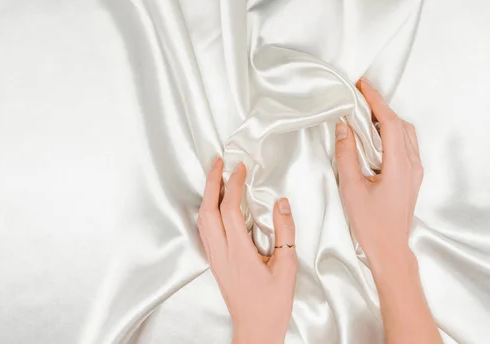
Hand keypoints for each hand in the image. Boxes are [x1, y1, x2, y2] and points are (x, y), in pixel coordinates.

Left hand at [197, 158, 297, 343]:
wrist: (255, 329)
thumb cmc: (272, 304)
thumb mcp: (287, 267)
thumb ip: (285, 233)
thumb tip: (282, 204)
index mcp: (238, 253)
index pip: (229, 210)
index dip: (233, 185)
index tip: (240, 168)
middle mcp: (221, 253)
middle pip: (207, 210)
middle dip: (211, 182)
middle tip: (218, 163)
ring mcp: (215, 258)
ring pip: (202, 219)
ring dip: (207, 195)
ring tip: (215, 177)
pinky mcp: (215, 262)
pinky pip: (205, 230)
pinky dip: (207, 210)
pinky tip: (215, 204)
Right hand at [335, 79, 440, 343]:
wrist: (390, 249)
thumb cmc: (370, 223)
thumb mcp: (352, 188)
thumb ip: (347, 155)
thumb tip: (343, 127)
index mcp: (400, 166)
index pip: (391, 123)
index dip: (376, 101)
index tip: (362, 85)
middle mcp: (412, 165)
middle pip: (401, 125)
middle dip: (381, 106)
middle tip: (361, 95)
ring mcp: (415, 171)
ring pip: (406, 134)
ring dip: (388, 119)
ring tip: (367, 112)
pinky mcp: (412, 177)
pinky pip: (406, 145)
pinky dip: (393, 132)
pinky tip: (377, 135)